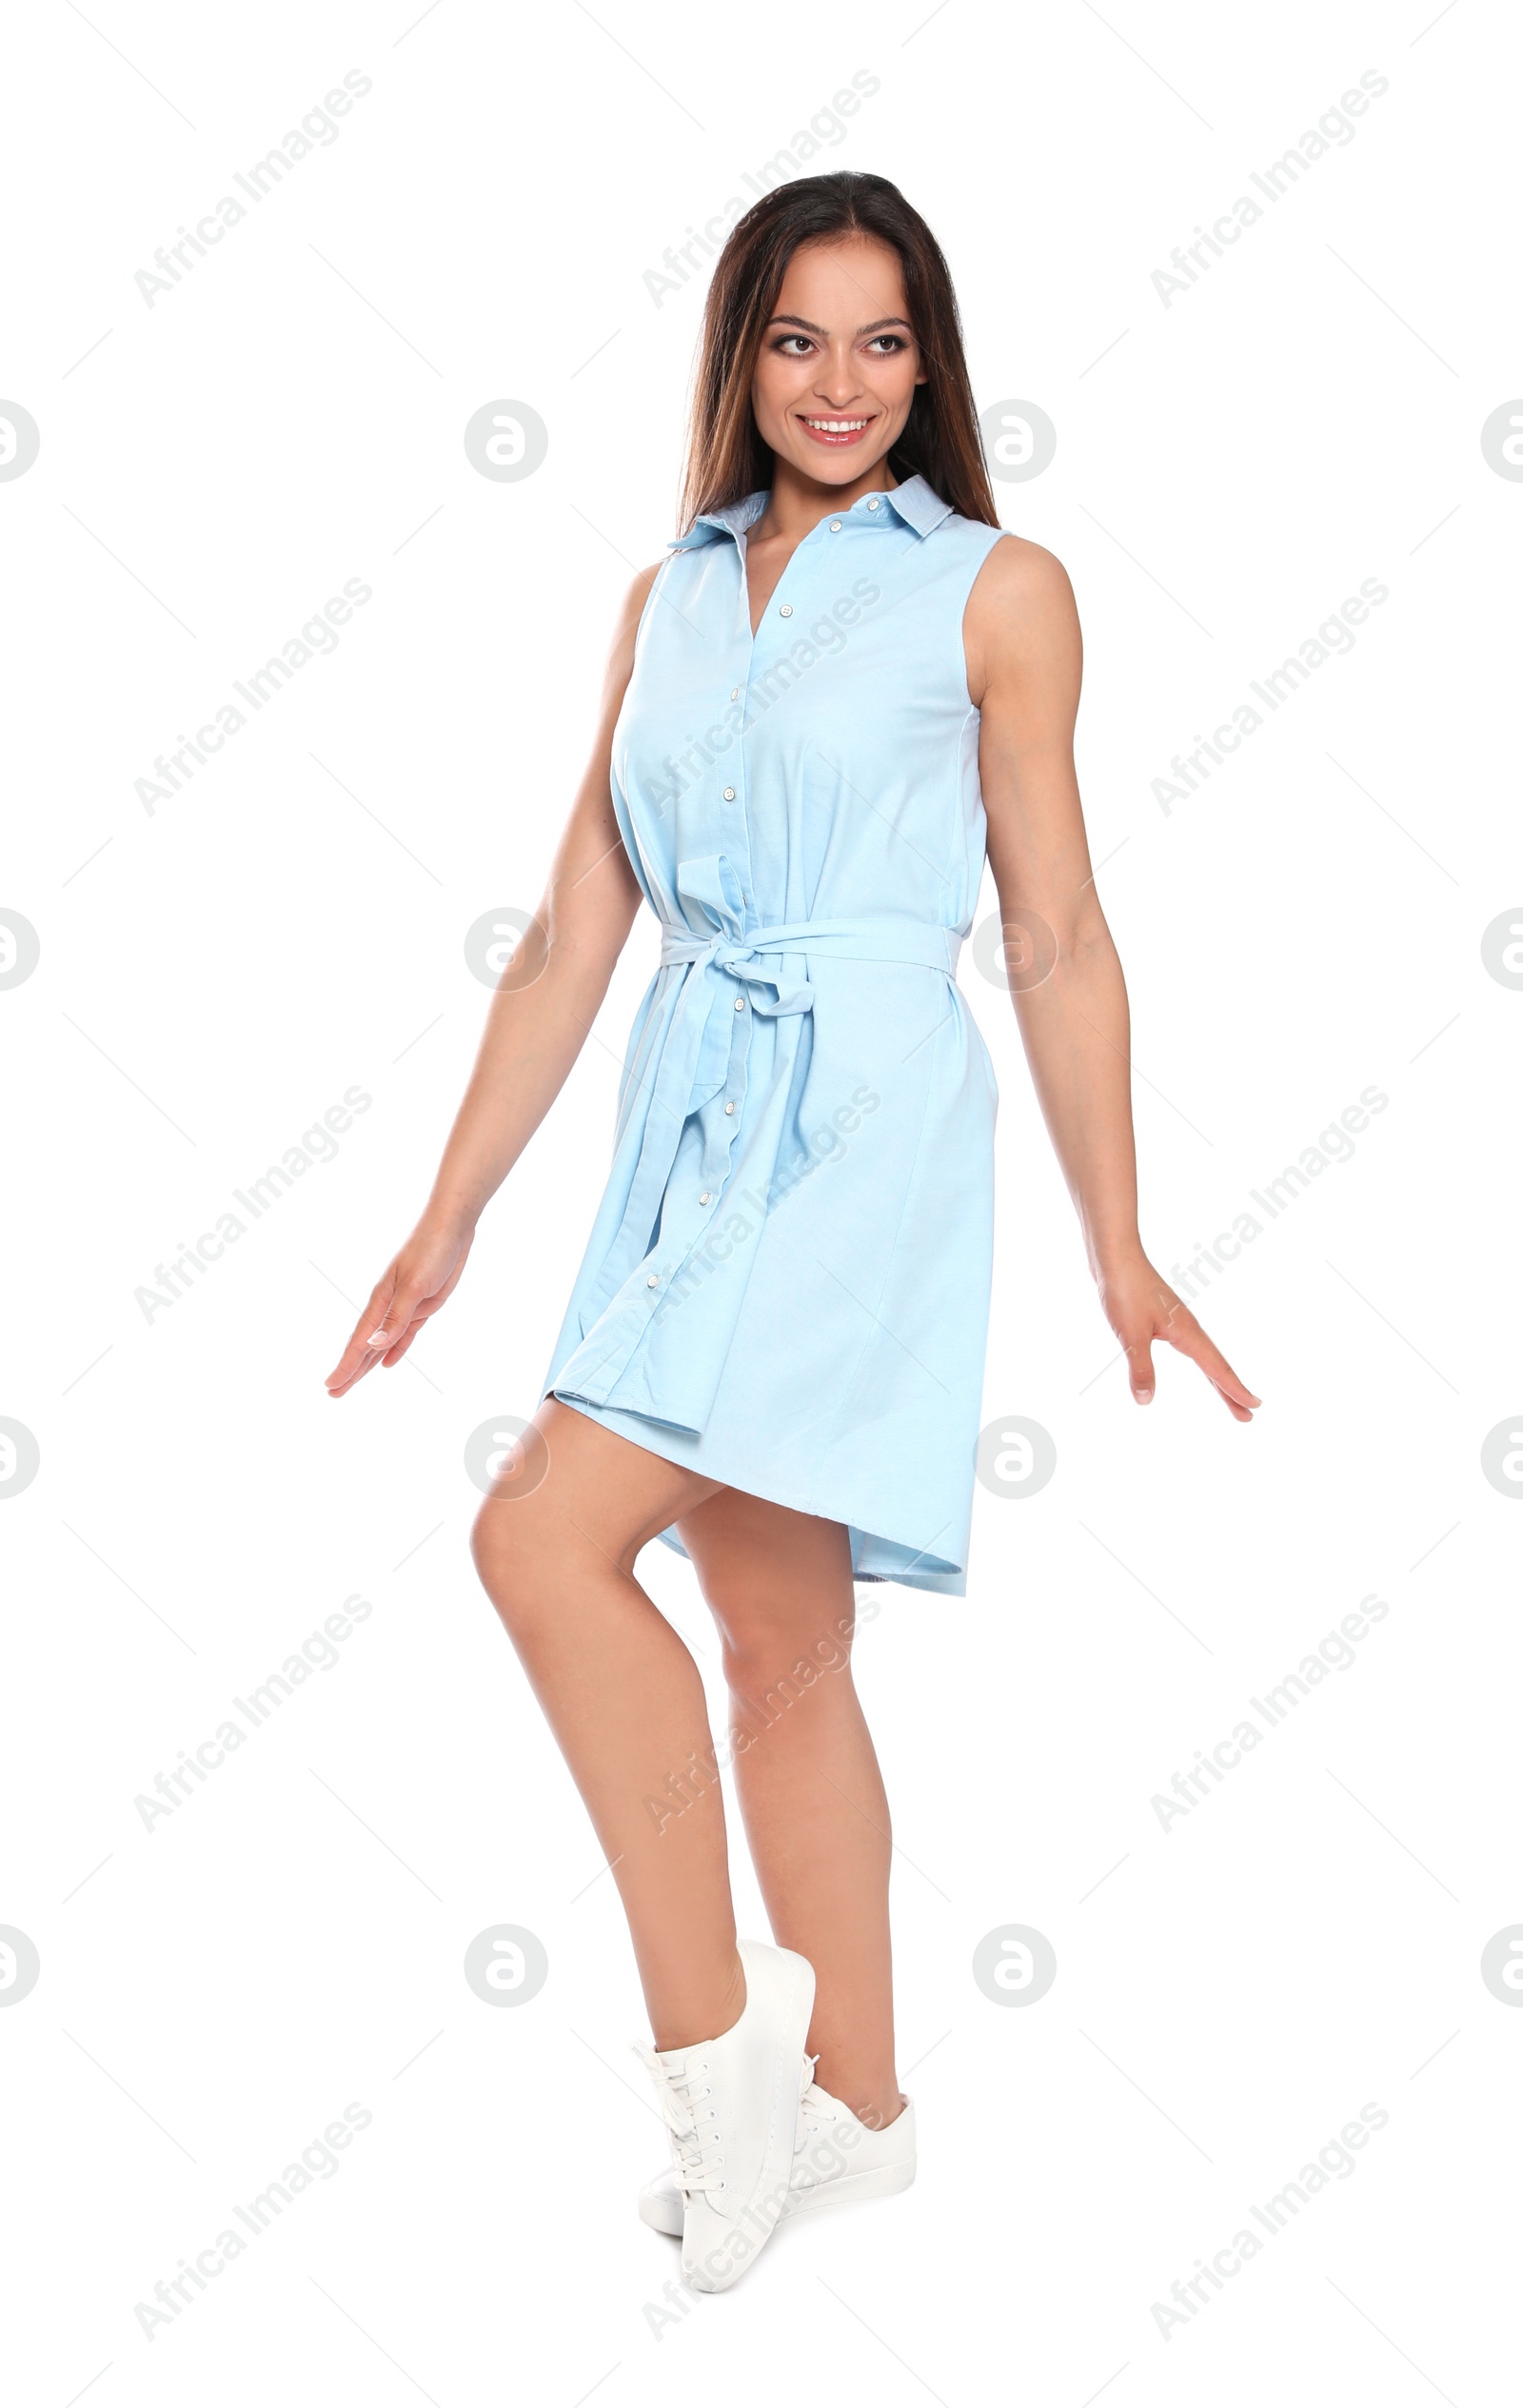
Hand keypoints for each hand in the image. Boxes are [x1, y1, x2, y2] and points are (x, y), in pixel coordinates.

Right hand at [325, 1216, 474, 1397]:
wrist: (451, 1227)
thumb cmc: (430, 1251)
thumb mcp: (414, 1286)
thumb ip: (396, 1318)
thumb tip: (374, 1347)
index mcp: (381, 1301)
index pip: (359, 1342)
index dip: (345, 1365)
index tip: (331, 1386)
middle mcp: (388, 1306)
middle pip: (365, 1346)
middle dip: (350, 1370)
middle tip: (334, 1394)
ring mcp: (405, 1307)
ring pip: (382, 1344)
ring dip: (367, 1364)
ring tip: (353, 1382)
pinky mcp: (422, 1306)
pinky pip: (404, 1335)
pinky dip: (395, 1350)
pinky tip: (388, 1364)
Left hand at [1097, 1251, 1260, 1421]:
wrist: (1115, 1256)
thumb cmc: (1124, 1291)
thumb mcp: (1131, 1335)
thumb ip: (1140, 1368)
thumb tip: (1146, 1402)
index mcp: (1187, 1332)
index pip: (1216, 1368)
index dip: (1234, 1390)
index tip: (1254, 1408)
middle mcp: (1189, 1328)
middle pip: (1216, 1366)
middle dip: (1231, 1391)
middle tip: (1248, 1416)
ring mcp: (1179, 1322)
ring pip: (1205, 1357)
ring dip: (1218, 1379)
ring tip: (1229, 1398)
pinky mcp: (1165, 1318)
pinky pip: (1193, 1348)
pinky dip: (1202, 1363)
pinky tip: (1199, 1362)